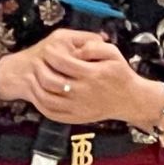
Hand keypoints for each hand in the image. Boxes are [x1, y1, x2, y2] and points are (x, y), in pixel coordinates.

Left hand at [0, 28, 157, 125]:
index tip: (47, 48)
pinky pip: (52, 113)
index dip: (51, 54)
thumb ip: (95, 46)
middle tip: (37, 61)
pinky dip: (41, 104)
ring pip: (48, 99)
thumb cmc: (121, 74)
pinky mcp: (75, 117)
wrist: (129, 99)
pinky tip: (39, 95)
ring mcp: (78, 107)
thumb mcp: (113, 53)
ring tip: (34, 78)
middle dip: (41, 69)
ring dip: (37, 88)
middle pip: (52, 81)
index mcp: (91, 74)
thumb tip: (78, 47)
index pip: (63, 62)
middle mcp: (83, 92)